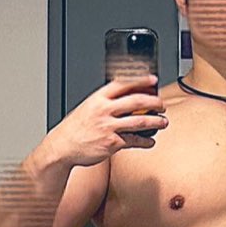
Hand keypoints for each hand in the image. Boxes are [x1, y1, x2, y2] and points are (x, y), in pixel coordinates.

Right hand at [46, 74, 168, 165]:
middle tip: (162, 105)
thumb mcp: (88, 108)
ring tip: (163, 122)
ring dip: (156, 122)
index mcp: (98, 98)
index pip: (123, 83)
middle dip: (155, 102)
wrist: (62, 147)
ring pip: (140, 121)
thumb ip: (105, 103)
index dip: (141, 80)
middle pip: (137, 101)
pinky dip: (146, 141)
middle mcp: (104, 110)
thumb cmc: (75, 128)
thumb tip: (127, 99)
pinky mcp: (112, 143)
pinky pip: (135, 140)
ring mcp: (108, 126)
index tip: (153, 79)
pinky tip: (150, 141)